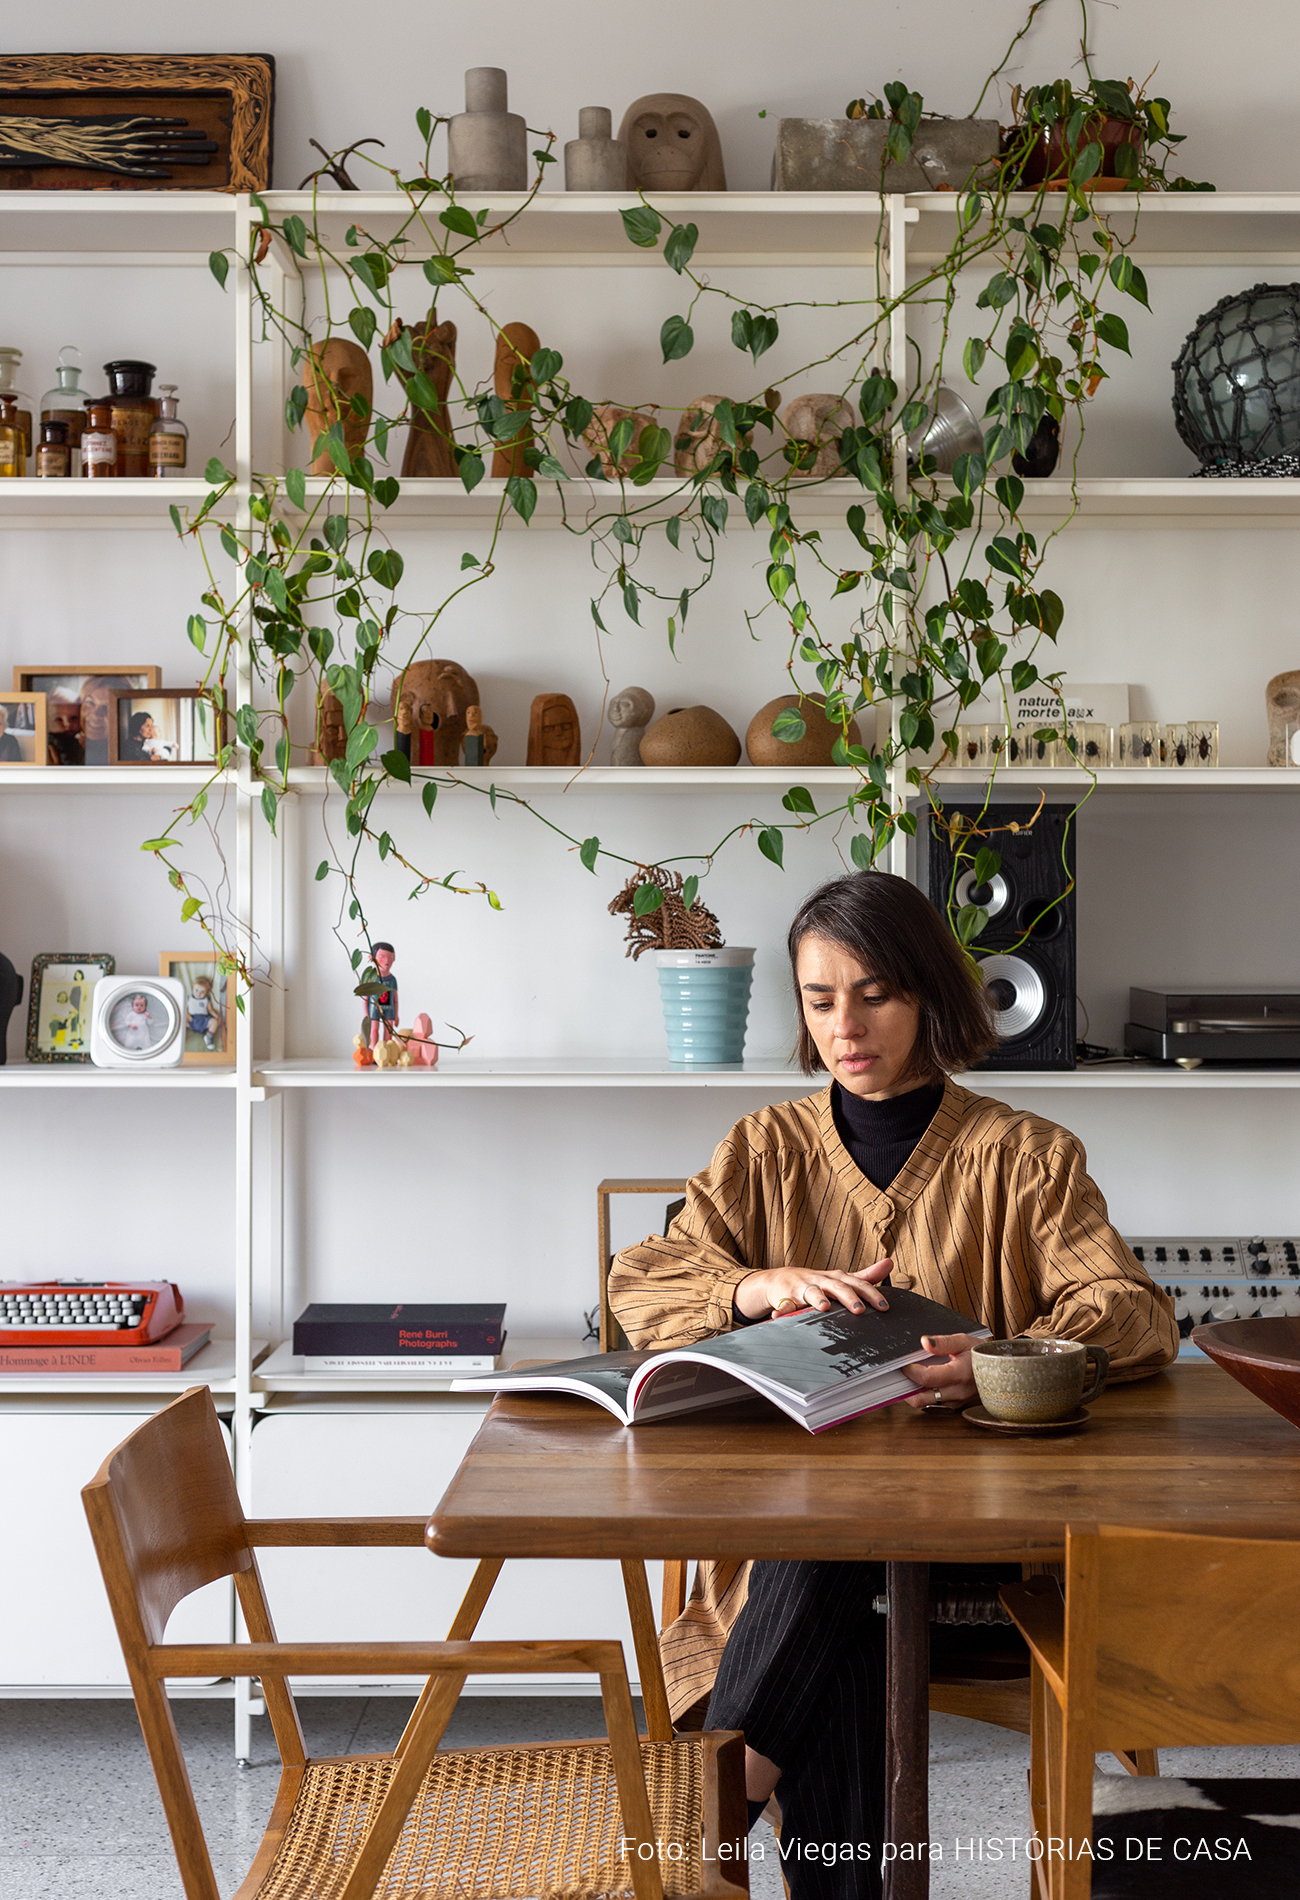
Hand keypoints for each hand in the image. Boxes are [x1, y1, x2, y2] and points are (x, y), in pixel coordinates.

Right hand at [734, 1256, 892, 1321]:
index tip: (883, 1307)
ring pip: (811, 1292)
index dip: (871, 1294)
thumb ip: (865, 1275)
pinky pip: (783, 1305)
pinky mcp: (785, 1297)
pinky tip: (779, 1315)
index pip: (857, 1284)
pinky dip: (781, 1310)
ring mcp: (803, 1288)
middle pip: (837, 1287)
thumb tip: (889, 1263)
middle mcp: (821, 1281)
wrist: (780, 1280)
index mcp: (837, 1278)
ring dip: (817, 1298)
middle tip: (859, 1310)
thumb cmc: (816, 1282)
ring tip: (823, 1307)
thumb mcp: (841, 1279)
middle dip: (848, 1297)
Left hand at [903, 1332, 979, 1409]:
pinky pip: (935, 1405)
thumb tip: (924, 1342)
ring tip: (913, 1377)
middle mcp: (958, 1392)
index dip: (910, 1371)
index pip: (927, 1378)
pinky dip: (926, 1395)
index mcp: (959, 1374)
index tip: (905, 1363)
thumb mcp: (964, 1341)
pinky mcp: (957, 1407)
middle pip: (921, 1399)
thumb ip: (943, 1342)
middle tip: (902, 1375)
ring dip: (915, 1393)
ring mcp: (958, 1402)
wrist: (1002, 1369)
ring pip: (926, 1404)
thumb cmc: (982, 1353)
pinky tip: (925, 1383)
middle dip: (905, 1388)